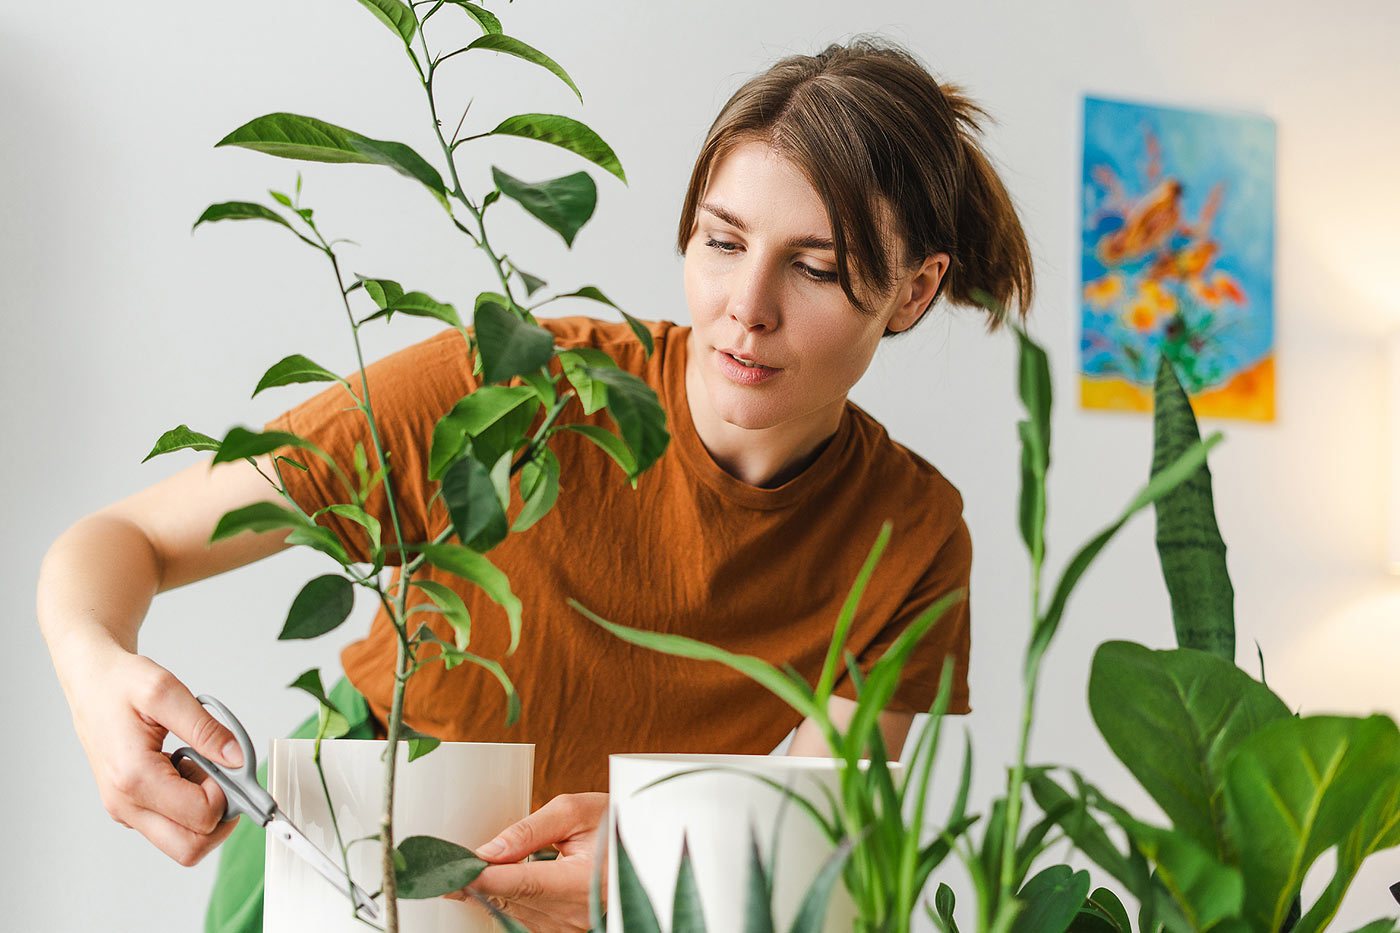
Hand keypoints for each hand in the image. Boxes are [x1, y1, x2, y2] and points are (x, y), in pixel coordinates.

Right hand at [68, 647, 242, 864]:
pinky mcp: (129, 807)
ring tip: (200, 766)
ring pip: (181, 842)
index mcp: (134, 777)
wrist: (89, 685)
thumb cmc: (120, 685)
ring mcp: (125, 810)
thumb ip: (205, 728)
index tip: (233, 765)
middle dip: (220, 818)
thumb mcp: (166, 692)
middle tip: (226, 777)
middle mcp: (125, 804)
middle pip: (189, 848)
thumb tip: (237, 758)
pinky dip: (189, 806)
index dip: (228, 794)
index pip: (200, 816)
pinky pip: (169, 825)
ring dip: (204, 812)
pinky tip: (186, 769)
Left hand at [451, 791, 608, 931]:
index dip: (484, 879)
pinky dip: (505, 900)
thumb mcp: (578, 812)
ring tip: (467, 872)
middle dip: (476, 884)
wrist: (644, 851)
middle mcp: (575, 913)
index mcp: (584, 882)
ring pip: (511, 913)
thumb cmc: (614, 825)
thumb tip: (492, 850)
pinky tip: (494, 884)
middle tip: (447, 868)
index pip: (522, 883)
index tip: (454, 872)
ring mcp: (568, 927)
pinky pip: (521, 919)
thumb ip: (532, 829)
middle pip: (510, 901)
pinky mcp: (562, 931)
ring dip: (488, 892)